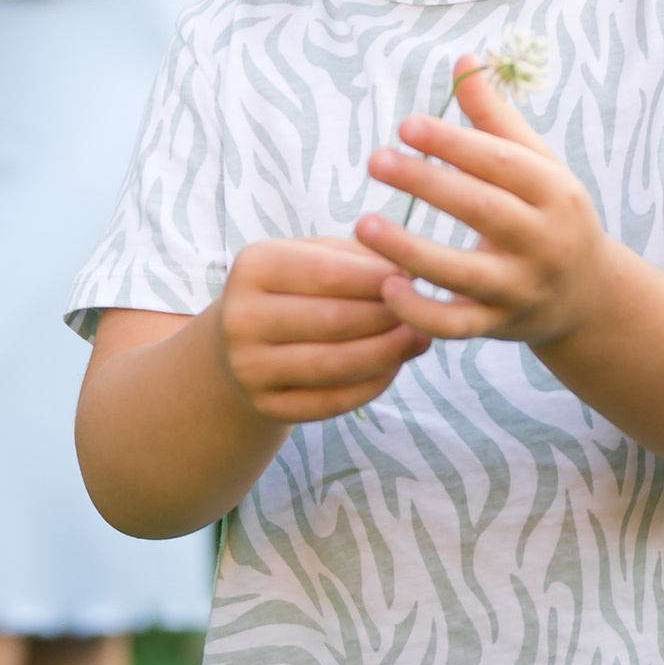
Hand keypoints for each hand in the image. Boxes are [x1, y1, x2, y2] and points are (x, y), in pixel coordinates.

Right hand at [217, 236, 428, 424]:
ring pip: (336, 364)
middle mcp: (240, 318)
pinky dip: (371, 385)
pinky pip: (332, 401)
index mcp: (253, 268)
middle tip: (424, 313)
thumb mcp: (312, 258)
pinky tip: (392, 368)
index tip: (414, 278)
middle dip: (389, 317)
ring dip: (388, 353)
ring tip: (418, 339)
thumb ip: (358, 258)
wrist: (238, 347)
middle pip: (335, 320)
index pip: (329, 273)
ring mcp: (249, 368)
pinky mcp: (266, 406)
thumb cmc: (292, 291)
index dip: (380, 278)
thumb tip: (411, 277)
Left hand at [354, 60, 611, 345]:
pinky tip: (385, 286)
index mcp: (555, 193)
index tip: (406, 125)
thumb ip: (496, 119)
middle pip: (482, 211)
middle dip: (427, 184)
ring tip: (362, 225)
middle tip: (375, 160)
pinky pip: (455, 326)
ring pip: (462, 273)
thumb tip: (464, 59)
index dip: (455, 143)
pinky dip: (420, 312)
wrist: (588, 297)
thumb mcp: (538, 166)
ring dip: (410, 250)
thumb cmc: (551, 215)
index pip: (502, 163)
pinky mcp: (498, 327)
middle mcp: (543, 241)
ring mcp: (521, 289)